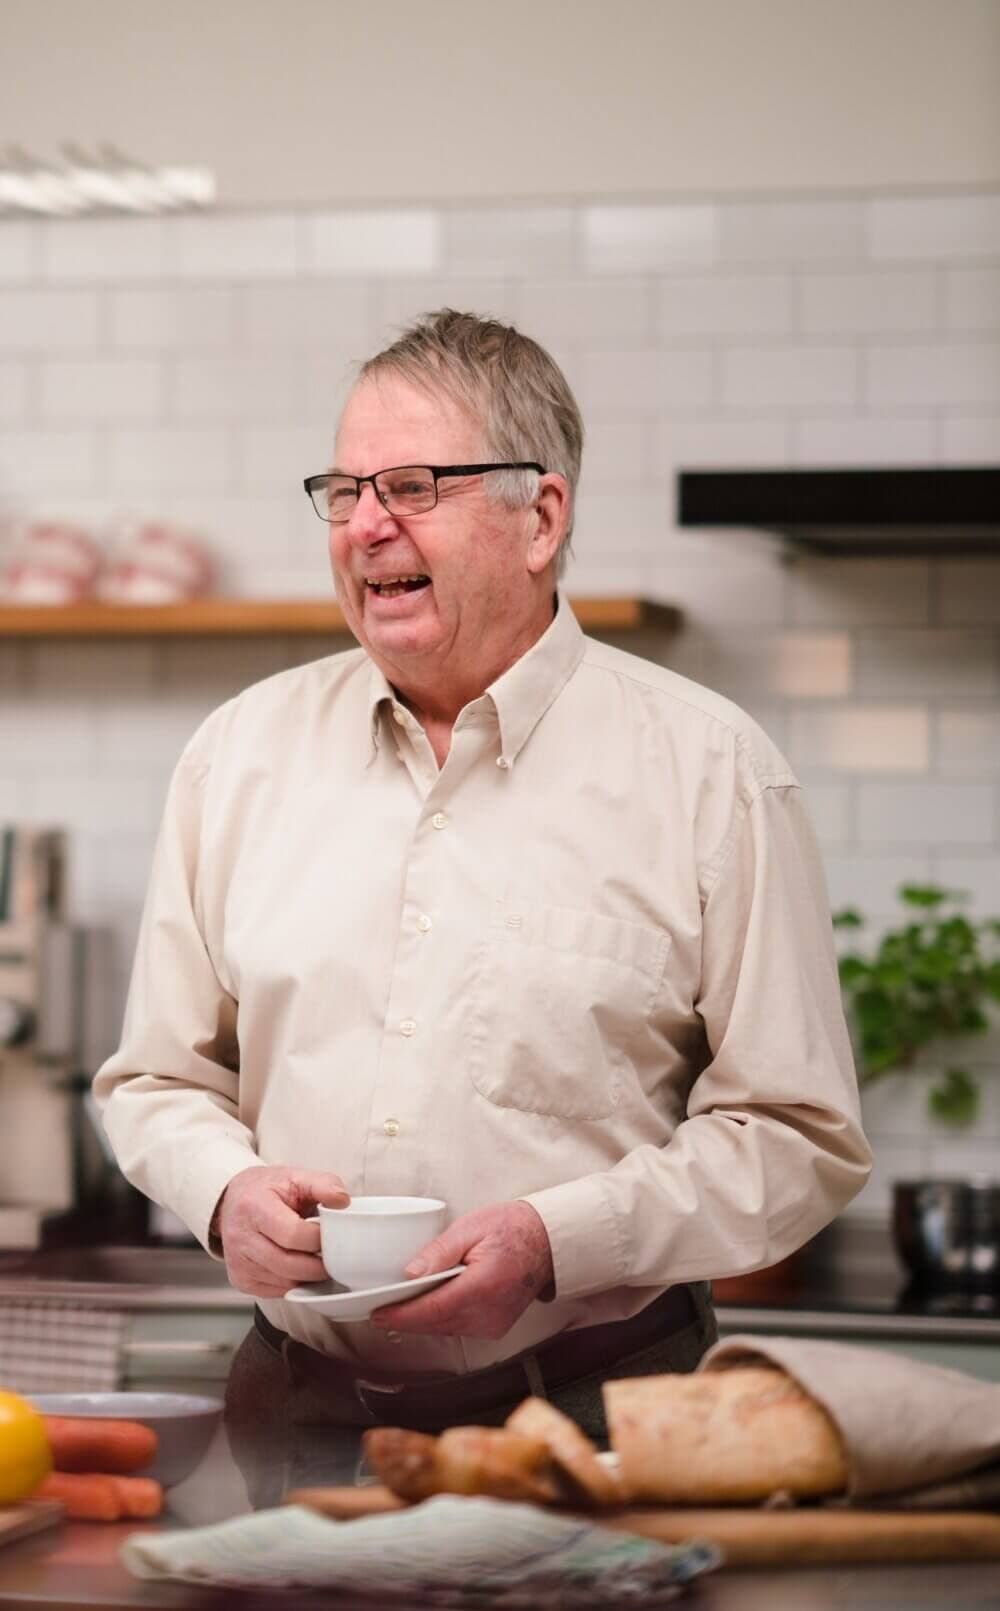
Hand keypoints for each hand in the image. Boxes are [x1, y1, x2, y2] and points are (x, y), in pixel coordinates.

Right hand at [214, 1164, 348, 1296]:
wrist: (231, 1201)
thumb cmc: (267, 1190)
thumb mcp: (295, 1176)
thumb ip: (323, 1184)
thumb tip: (343, 1200)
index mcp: (255, 1207)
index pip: (293, 1234)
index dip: (318, 1238)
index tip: (330, 1233)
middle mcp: (241, 1238)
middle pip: (289, 1265)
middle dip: (319, 1264)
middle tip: (334, 1254)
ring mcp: (238, 1262)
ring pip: (285, 1283)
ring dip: (309, 1276)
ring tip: (318, 1258)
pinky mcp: (240, 1280)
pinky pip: (277, 1292)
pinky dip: (295, 1283)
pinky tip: (300, 1267)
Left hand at [370, 1200, 553, 1339]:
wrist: (546, 1242)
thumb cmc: (511, 1228)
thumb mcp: (472, 1227)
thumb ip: (439, 1252)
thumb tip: (410, 1273)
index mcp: (483, 1286)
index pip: (433, 1309)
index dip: (401, 1315)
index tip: (377, 1314)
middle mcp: (489, 1313)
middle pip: (435, 1324)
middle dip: (404, 1318)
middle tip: (377, 1308)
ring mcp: (493, 1325)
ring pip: (444, 1329)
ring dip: (421, 1319)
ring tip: (397, 1305)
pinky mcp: (494, 1328)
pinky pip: (457, 1328)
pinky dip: (439, 1319)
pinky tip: (426, 1306)